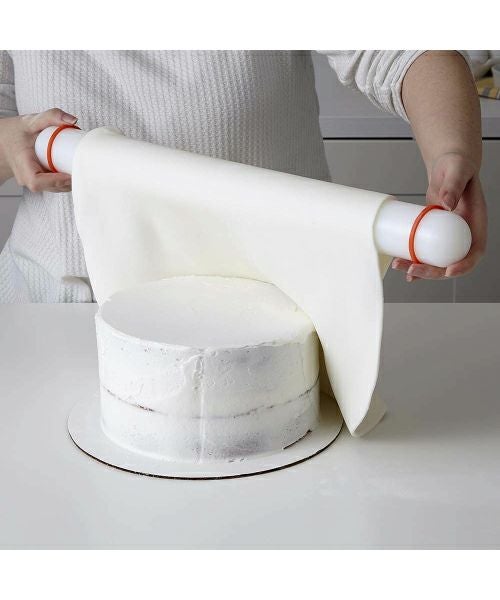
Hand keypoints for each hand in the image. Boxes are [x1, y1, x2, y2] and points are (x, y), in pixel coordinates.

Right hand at [0, 108, 77, 192]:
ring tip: (82, 169)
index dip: (55, 181)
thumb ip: (50, 116)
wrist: (4, 142)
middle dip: (68, 182)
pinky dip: (66, 181)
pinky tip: (76, 172)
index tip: (69, 175)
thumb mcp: (31, 121)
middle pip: (51, 187)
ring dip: (70, 182)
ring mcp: (34, 183)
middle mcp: (26, 179)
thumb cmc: (16, 133)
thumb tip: (73, 120)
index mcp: (22, 165)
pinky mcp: (41, 183)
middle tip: (83, 169)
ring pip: (55, 189)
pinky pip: (55, 186)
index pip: (37, 182)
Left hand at [392, 152, 486, 280]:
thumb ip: (453, 186)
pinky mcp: (434, 235)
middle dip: (433, 272)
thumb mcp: (456, 172)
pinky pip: (427, 253)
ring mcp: (448, 236)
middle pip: (452, 262)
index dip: (464, 265)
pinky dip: (415, 262)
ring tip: (400, 266)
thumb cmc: (457, 166)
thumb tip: (446, 204)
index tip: (448, 271)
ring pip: (437, 261)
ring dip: (420, 270)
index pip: (475, 251)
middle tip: (412, 271)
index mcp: (475, 223)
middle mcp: (463, 234)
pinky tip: (402, 266)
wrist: (447, 167)